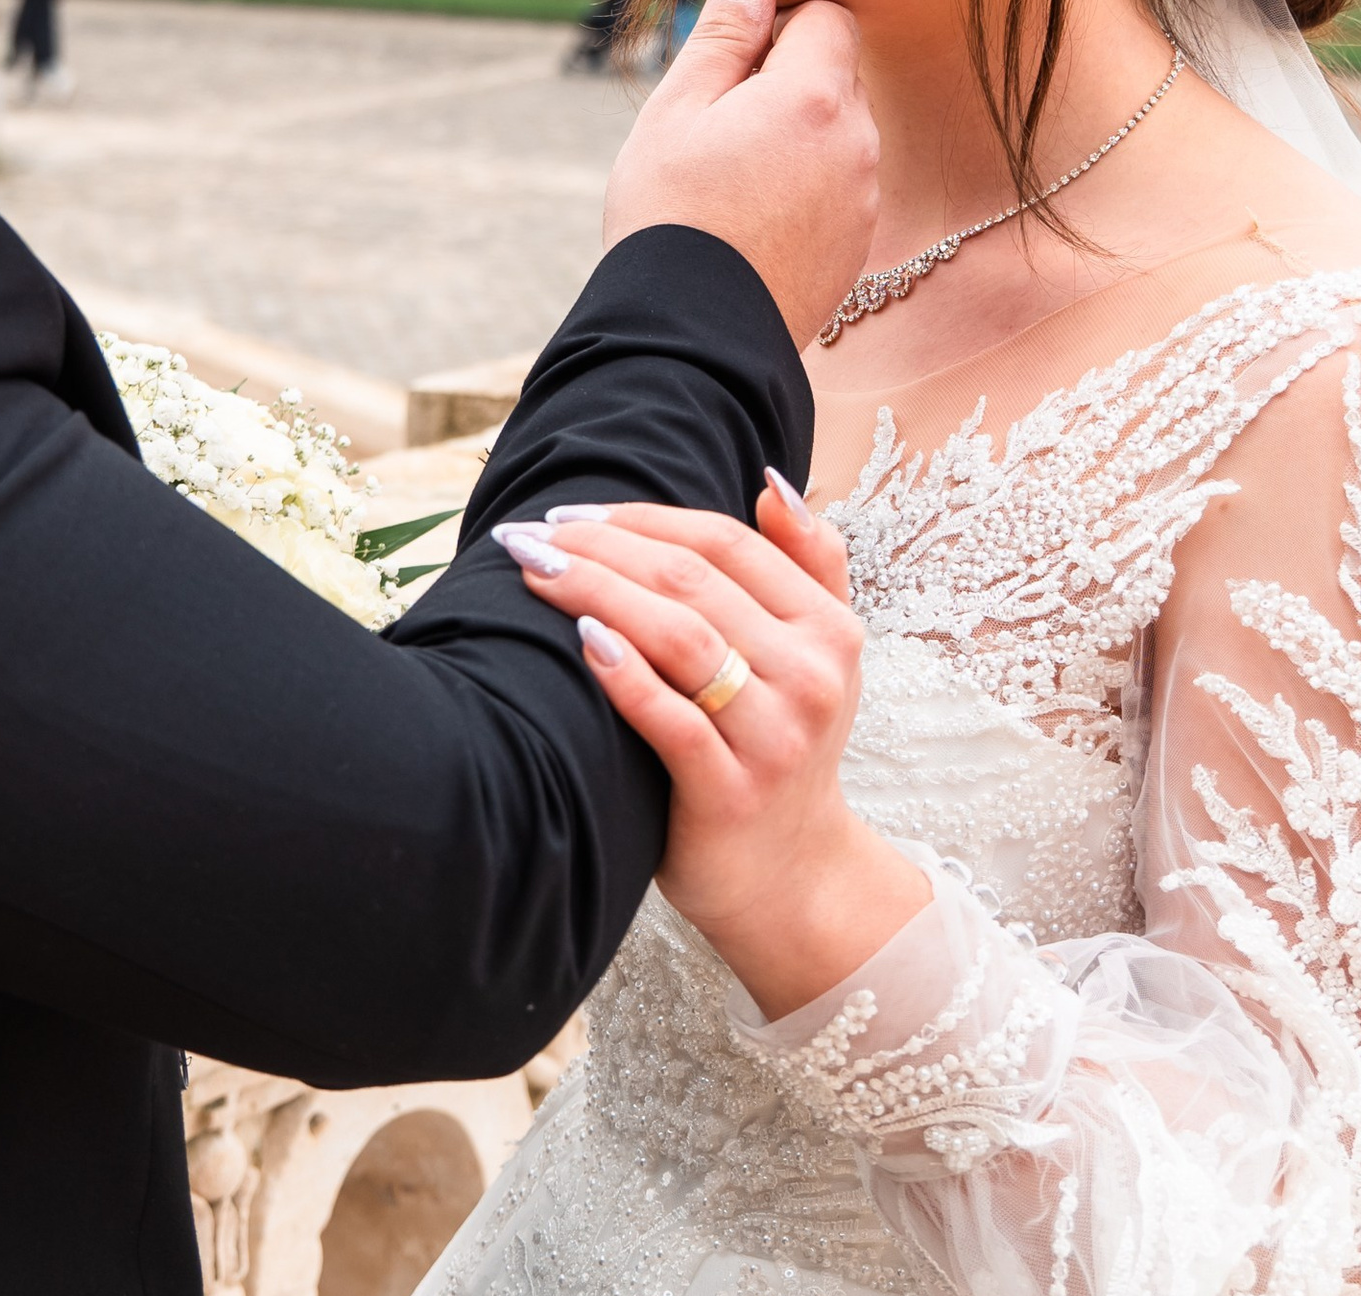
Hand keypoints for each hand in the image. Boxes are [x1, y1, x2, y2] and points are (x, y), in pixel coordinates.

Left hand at [491, 483, 928, 1020]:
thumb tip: (770, 481)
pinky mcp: (729, 795)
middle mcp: (810, 679)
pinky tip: (580, 638)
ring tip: (534, 570)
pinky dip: (623, 673)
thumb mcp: (820, 655)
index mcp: (828, 631)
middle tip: (532, 534)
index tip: (573, 513)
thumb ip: (810, 562)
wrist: (793, 879)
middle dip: (601, 546)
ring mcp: (773, 740)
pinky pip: (670, 720)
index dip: (643, 518)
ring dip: (596, 590)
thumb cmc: (782, 745)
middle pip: (692, 582)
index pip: (725, 543)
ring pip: (679, 638)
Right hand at [601, 0, 876, 352]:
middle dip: (787, 81)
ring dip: (796, 135)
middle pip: (836, 74)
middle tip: (718, 128)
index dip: (777, 26)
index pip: (826, 16)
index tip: (728, 68)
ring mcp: (864, 198)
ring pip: (838, 132)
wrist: (692, 335)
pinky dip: (805, 186)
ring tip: (731, 182)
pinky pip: (840, 185)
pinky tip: (753, 220)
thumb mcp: (675, 111)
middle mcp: (857, 142)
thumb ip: (722, 37)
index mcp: (814, 97)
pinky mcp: (858, 244)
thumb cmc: (671, 214)